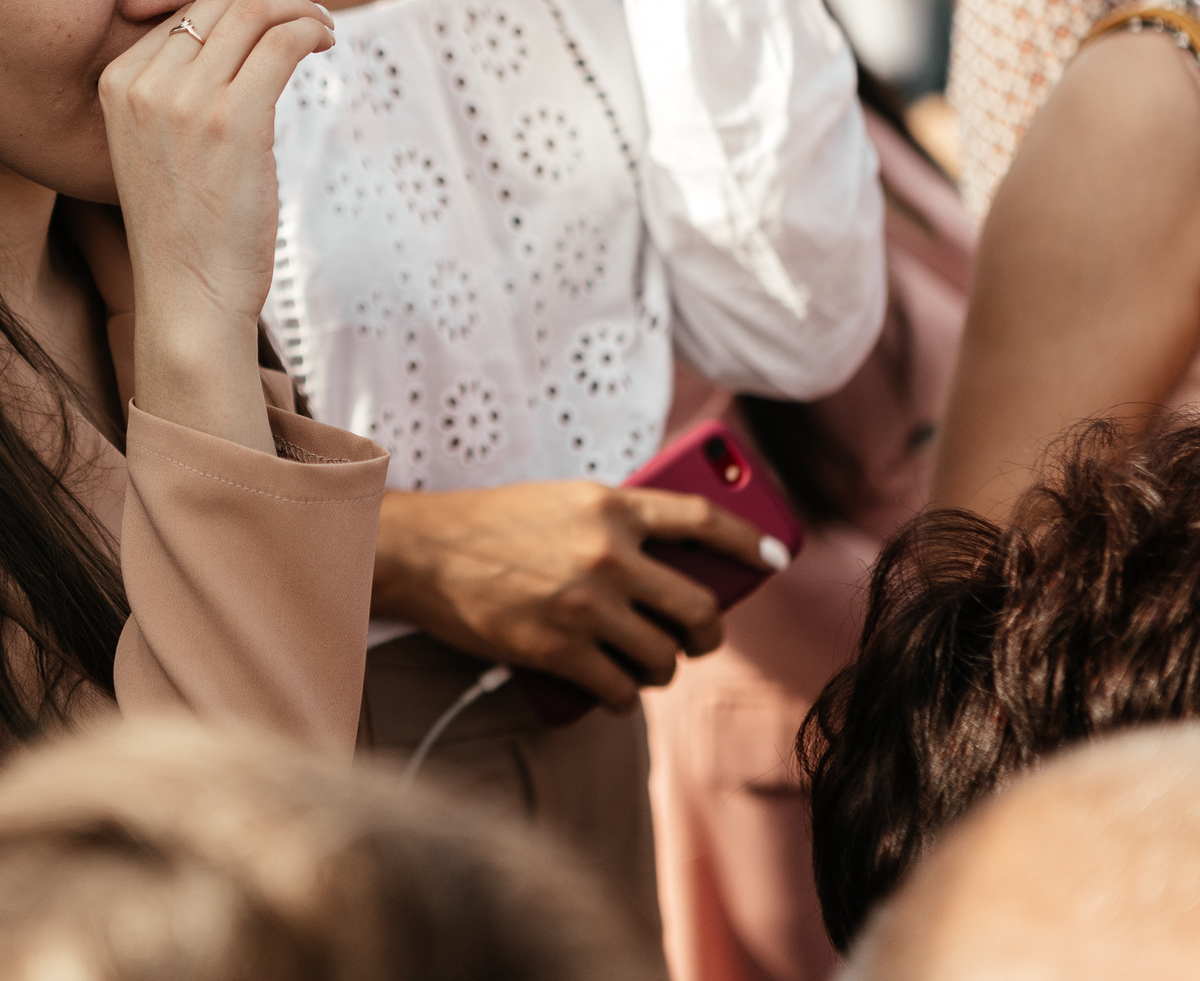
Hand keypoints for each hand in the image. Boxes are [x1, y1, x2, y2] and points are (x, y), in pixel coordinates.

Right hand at [99, 0, 335, 452]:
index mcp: (117, 83)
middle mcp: (142, 84)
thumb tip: (243, 41)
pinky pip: (281, 42)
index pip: (185, 8)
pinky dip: (311, 30)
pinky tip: (326, 43)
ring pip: (252, 10)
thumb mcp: (161, 148)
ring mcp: (183, 101)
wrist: (186, 300)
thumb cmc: (186, 231)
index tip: (281, 1)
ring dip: (301, 4)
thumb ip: (180, 93)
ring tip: (327, 20)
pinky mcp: (231, 122)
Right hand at [373, 480, 785, 709]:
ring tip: (648, 665)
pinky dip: (623, 698)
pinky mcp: (559, 651)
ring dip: (663, 669)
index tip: (775, 559)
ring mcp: (585, 606)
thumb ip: (616, 524)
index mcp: (611, 506)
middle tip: (700, 638)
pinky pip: (621, 691)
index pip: (704, 520)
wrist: (423, 552)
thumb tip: (675, 566)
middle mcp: (607, 555)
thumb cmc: (492, 524)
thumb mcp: (562, 502)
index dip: (749, 541)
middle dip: (708, 633)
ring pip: (664, 658)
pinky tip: (614, 691)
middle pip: (698, 607)